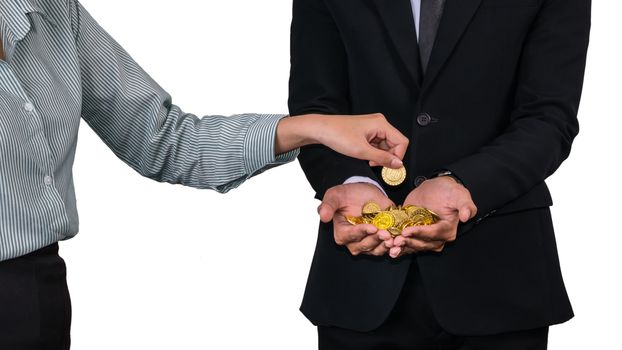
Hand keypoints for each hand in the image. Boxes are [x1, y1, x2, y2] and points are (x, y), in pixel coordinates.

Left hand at [276, 113, 407, 168]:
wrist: (320, 129)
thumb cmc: (338, 135)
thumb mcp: (362, 151)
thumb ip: (382, 158)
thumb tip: (398, 164)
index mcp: (381, 124)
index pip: (402, 142)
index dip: (397, 156)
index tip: (388, 166)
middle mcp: (379, 123)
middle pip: (395, 143)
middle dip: (387, 156)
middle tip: (375, 164)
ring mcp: (373, 126)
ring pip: (385, 145)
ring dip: (379, 155)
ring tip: (367, 159)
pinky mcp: (366, 131)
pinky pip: (377, 143)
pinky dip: (373, 152)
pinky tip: (364, 155)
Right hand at [319, 183, 394, 255]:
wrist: (364, 191)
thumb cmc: (347, 194)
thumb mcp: (335, 195)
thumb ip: (328, 205)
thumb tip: (323, 217)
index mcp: (341, 231)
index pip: (348, 236)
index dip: (360, 233)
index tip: (372, 227)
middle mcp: (353, 240)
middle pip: (362, 246)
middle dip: (374, 240)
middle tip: (385, 233)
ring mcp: (367, 242)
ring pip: (374, 250)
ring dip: (383, 246)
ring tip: (392, 238)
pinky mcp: (379, 241)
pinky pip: (384, 249)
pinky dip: (392, 248)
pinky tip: (397, 242)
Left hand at [389, 177, 476, 257]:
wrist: (435, 189)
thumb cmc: (449, 191)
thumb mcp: (459, 195)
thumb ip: (466, 205)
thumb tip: (466, 216)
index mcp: (447, 230)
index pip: (433, 234)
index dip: (420, 233)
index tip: (407, 231)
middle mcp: (437, 238)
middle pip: (422, 244)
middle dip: (408, 243)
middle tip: (395, 241)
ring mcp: (424, 238)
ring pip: (413, 246)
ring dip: (401, 248)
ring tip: (390, 245)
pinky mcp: (413, 234)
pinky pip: (406, 243)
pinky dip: (396, 245)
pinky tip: (387, 245)